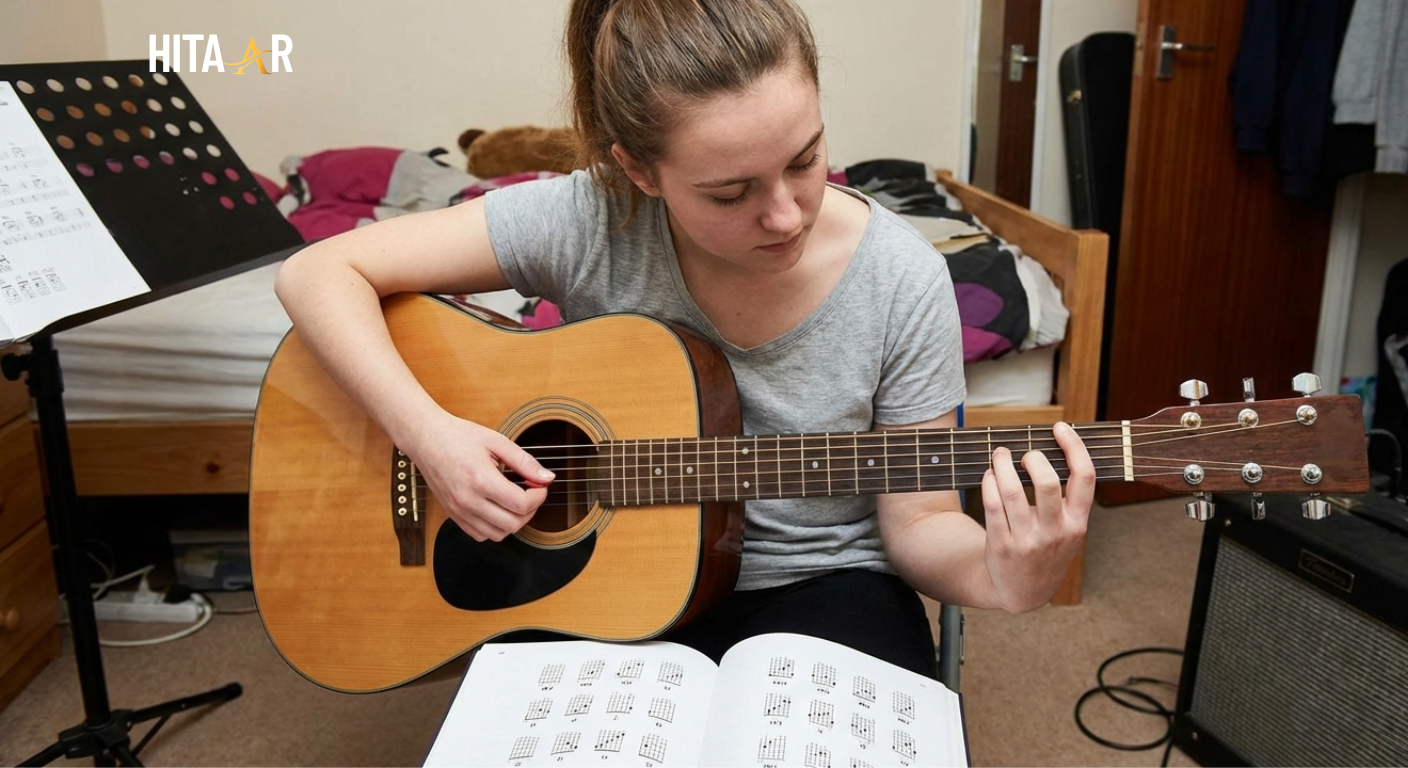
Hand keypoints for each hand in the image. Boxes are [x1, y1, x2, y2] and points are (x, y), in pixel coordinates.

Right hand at [401, 413, 554, 541]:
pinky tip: (498, 509)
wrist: (426, 439)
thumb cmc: (459, 436)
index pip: (521, 504)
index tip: (540, 485)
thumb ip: (524, 461)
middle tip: (531, 493)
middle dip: (530, 510)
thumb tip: (547, 478)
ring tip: (515, 501)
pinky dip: (495, 528)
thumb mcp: (497, 442)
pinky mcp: (453, 515)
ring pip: (498, 534)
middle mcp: (468, 500)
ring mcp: (459, 511)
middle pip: (512, 524)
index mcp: (481, 479)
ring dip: (514, 521)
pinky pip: (480, 535)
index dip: (539, 497)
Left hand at [980, 421, 1094, 611]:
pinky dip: (989, 483)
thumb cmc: (1047, 551)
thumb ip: (1068, 499)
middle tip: (1026, 454)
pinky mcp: (1002, 545)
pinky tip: (989, 475)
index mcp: (1078, 523)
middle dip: (1033, 458)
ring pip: (1012, 491)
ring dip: (1003, 464)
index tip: (1061, 428)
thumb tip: (1055, 449)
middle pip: (1047, 482)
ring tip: (1000, 455)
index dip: (1074, 447)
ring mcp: (1027, 540)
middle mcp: (1055, 532)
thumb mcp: (1069, 531)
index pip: (1085, 478)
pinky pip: (992, 505)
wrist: (1023, 592)